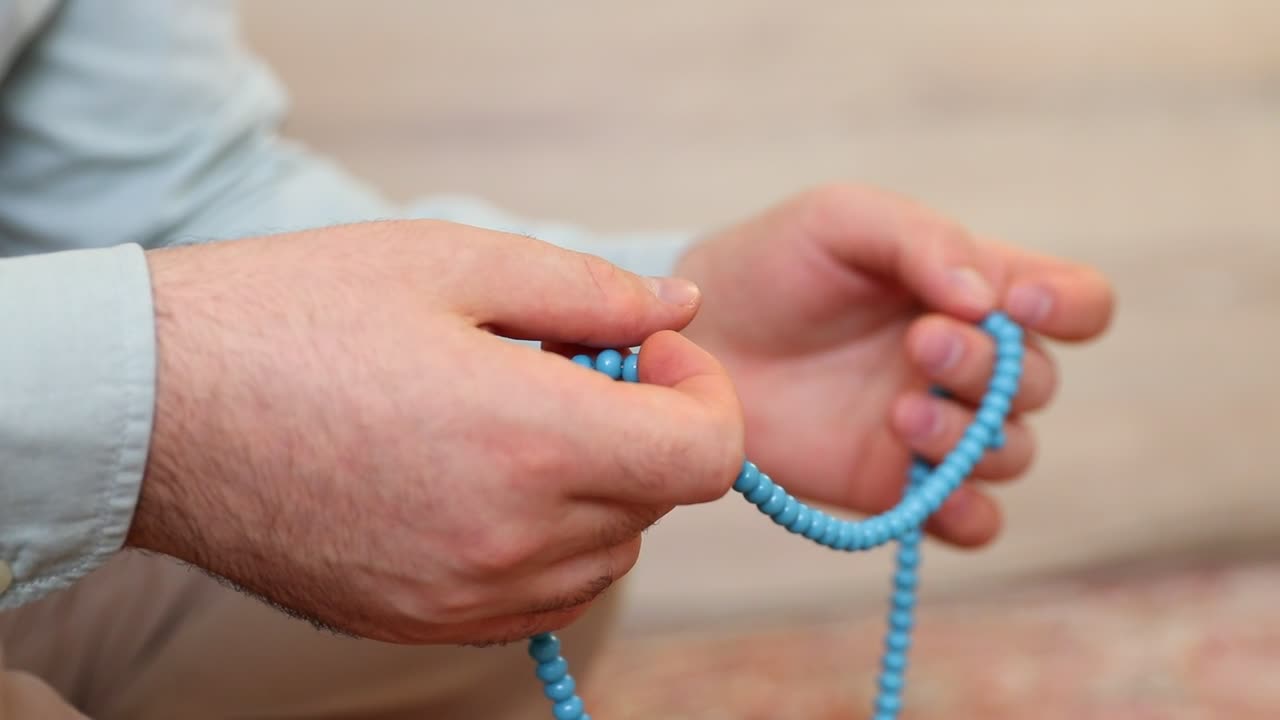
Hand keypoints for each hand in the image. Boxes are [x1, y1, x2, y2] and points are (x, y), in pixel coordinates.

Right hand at [127, 220, 743, 644]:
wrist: (155, 407)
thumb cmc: (295, 316)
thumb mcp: (453, 262)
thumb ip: (592, 291)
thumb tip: (679, 310)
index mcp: (533, 440)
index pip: (709, 455)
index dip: (705, 395)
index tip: (652, 355)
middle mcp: (511, 538)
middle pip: (658, 500)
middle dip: (642, 427)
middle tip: (563, 367)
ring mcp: (464, 595)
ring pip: (607, 554)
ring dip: (599, 487)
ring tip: (513, 421)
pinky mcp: (422, 621)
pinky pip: (542, 596)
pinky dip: (549, 541)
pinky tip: (486, 480)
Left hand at [675, 184, 1113, 546]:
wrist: (696, 337)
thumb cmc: (771, 265)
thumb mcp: (841, 220)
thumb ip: (921, 240)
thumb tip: (986, 299)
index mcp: (972, 290)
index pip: (1075, 302)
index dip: (1070, 307)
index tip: (1021, 304)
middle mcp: (966, 363)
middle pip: (1040, 384)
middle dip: (991, 368)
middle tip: (919, 345)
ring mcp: (934, 427)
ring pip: (1010, 453)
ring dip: (973, 437)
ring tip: (900, 413)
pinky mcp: (894, 485)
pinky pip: (970, 521)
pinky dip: (966, 515)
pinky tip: (926, 492)